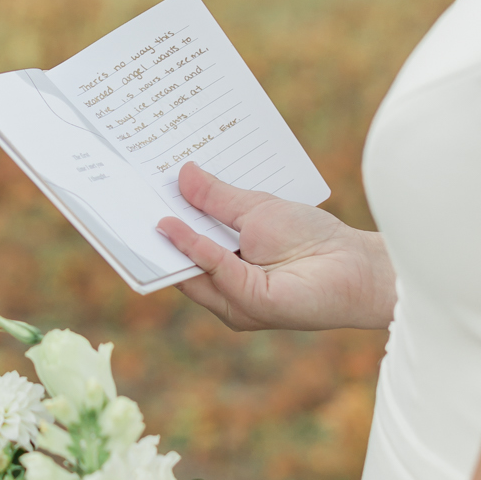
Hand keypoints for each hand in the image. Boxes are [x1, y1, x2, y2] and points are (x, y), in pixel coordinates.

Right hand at [157, 162, 395, 331]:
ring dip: (164, 240)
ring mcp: (232, 301)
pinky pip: (213, 272)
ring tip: (140, 205)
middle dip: (151, 231)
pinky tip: (174, 226)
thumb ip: (216, 198)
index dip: (159, 220)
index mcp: (222, 266)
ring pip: (187, 270)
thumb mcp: (255, 209)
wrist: (356, 266)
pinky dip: (193, 249)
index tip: (135, 191)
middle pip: (176, 260)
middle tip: (125, 197)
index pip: (181, 245)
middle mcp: (222, 288)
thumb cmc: (312, 239)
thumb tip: (181, 173)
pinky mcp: (247, 306)